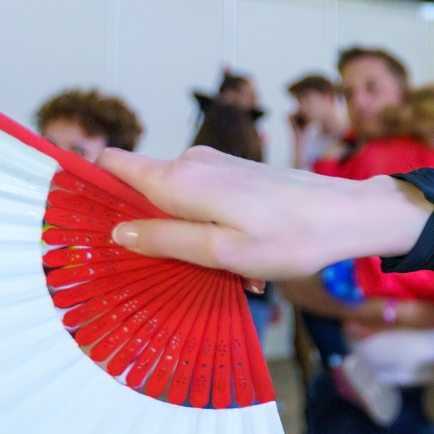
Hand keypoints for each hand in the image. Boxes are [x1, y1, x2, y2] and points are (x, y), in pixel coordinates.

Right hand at [101, 147, 430, 279]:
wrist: (350, 216)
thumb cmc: (290, 238)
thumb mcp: (221, 252)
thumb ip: (165, 239)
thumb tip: (118, 230)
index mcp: (178, 178)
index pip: (110, 164)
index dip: (92, 190)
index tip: (84, 224)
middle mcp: (191, 164)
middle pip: (141, 192)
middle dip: (150, 231)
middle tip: (177, 268)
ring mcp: (215, 168)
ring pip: (176, 204)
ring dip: (191, 238)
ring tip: (229, 268)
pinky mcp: (236, 177)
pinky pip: (205, 206)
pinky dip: (217, 232)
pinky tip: (248, 259)